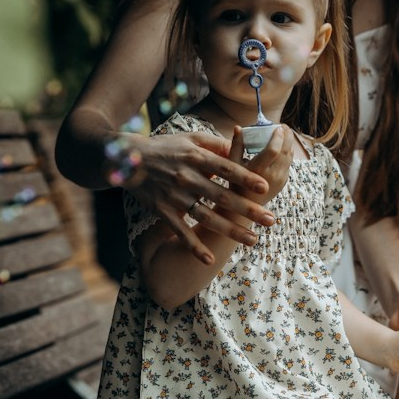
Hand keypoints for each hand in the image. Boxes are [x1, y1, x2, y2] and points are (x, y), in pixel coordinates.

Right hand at [124, 130, 273, 264]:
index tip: (265, 188)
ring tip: (253, 240)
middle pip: (222, 196)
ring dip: (230, 230)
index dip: (245, 178)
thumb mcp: (190, 138)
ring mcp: (175, 196)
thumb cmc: (164, 147)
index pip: (226, 168)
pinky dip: (194, 246)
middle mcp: (187, 177)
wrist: (128, 160)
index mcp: (196, 157)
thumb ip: (215, 144)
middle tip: (270, 220)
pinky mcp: (163, 210)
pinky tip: (209, 259)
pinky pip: (181, 231)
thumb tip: (240, 148)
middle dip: (247, 209)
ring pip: (207, 216)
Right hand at [229, 125, 293, 204]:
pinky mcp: (284, 182)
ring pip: (290, 156)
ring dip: (289, 143)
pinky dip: (287, 152)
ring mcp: (280, 180)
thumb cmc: (235, 185)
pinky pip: (288, 163)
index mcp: (258, 170)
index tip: (278, 126)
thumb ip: (236, 146)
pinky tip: (281, 146)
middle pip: (286, 151)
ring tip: (283, 133)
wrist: (246, 208)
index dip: (278, 136)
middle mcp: (272, 176)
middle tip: (283, 126)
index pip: (274, 150)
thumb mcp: (232, 165)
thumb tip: (238, 127)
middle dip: (288, 136)